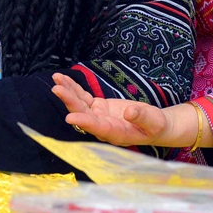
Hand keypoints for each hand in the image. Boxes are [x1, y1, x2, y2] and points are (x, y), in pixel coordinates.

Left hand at [51, 71, 171, 145]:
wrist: (153, 125)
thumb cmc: (156, 126)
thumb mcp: (155, 122)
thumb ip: (142, 118)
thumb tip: (129, 112)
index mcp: (116, 134)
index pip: (98, 128)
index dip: (84, 122)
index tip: (70, 117)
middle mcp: (102, 127)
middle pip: (83, 114)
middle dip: (70, 102)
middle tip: (57, 89)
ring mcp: (98, 116)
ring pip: (79, 105)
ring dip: (67, 92)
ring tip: (57, 78)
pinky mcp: (98, 108)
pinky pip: (83, 97)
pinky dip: (73, 88)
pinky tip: (63, 79)